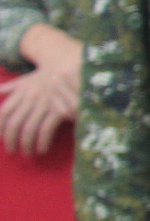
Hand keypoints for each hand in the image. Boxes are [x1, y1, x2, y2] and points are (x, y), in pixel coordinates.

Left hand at [0, 26, 82, 156]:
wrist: (72, 67)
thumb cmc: (49, 75)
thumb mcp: (28, 78)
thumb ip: (12, 87)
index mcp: (21, 92)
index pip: (4, 112)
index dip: (0, 127)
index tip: (1, 138)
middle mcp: (30, 98)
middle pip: (14, 123)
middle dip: (11, 140)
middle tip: (12, 151)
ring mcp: (44, 104)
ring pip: (28, 129)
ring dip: (26, 144)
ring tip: (28, 153)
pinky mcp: (59, 110)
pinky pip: (46, 130)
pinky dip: (42, 142)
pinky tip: (42, 149)